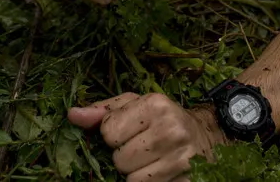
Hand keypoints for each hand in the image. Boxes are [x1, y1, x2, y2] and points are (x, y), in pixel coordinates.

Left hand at [68, 93, 226, 180]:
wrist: (207, 136)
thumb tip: (72, 116)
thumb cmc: (163, 118)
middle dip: (125, 157)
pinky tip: (161, 172)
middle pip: (119, 160)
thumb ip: (103, 111)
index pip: (108, 132)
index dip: (113, 136)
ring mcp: (181, 160)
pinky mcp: (186, 181)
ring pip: (132, 180)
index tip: (130, 132)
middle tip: (142, 148)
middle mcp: (170, 130)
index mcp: (156, 105)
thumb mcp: (136, 106)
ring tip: (151, 161)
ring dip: (137, 174)